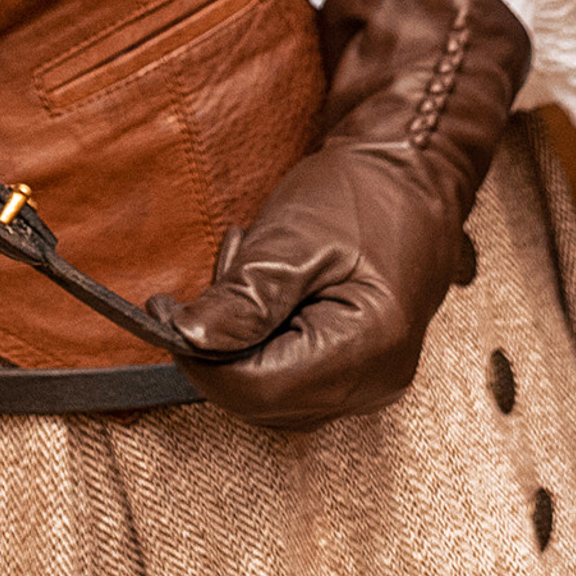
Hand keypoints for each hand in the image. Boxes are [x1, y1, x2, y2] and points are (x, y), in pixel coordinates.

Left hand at [148, 0, 530, 430]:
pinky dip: (263, 342)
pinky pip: (292, 378)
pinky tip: (270, 296)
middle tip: (221, 275)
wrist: (410, 176)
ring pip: (272, 395)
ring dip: (241, 343)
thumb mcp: (290, 239)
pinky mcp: (359, 370)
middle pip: (262, 400)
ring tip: (252, 275)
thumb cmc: (359, 197)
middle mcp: (374, 382)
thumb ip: (242, 300)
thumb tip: (188, 341)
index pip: (256, 389)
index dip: (201, 358)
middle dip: (221, 346)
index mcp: (364, 350)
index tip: (165, 312)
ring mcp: (371, 381)